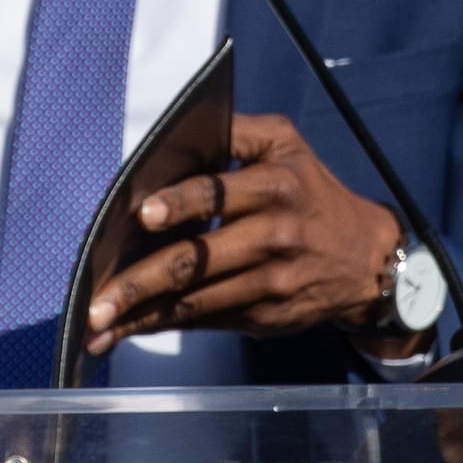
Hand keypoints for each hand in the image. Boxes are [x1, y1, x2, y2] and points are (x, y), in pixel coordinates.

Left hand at [83, 112, 416, 357]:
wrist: (366, 260)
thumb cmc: (311, 192)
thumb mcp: (285, 145)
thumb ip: (235, 133)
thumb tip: (173, 135)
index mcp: (275, 185)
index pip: (218, 191)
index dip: (179, 203)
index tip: (141, 214)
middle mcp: (274, 235)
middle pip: (198, 259)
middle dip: (142, 281)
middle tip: (97, 300)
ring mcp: (269, 282)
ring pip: (196, 300)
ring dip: (141, 315)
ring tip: (96, 325)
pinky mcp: (264, 316)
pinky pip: (206, 320)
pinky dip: (164, 325)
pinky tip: (128, 329)